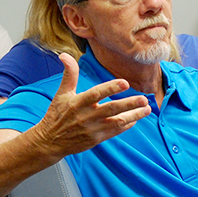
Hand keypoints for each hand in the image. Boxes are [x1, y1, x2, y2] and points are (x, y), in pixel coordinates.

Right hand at [33, 53, 151, 158]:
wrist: (50, 141)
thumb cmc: (57, 114)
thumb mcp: (61, 93)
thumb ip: (69, 74)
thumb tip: (64, 55)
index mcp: (78, 102)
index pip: (96, 93)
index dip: (111, 88)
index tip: (125, 83)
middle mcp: (87, 116)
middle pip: (112, 109)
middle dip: (130, 104)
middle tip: (144, 99)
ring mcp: (93, 129)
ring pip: (117, 122)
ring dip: (134, 115)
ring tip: (147, 109)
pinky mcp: (96, 139)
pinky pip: (115, 132)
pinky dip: (127, 126)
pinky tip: (136, 119)